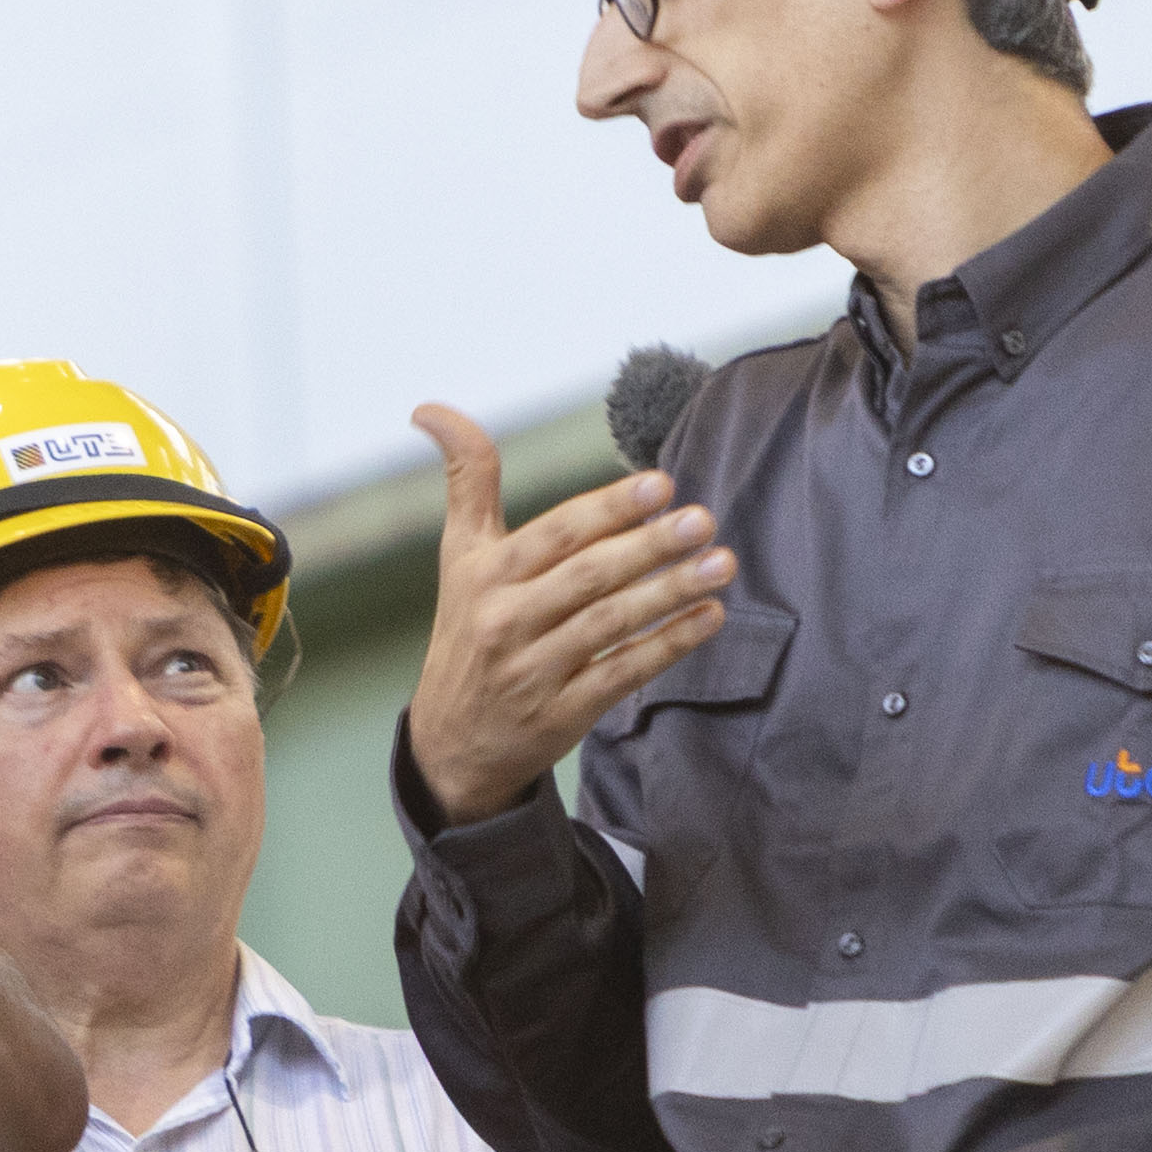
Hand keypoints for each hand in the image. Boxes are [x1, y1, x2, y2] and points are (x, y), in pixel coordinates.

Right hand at [401, 404, 732, 827]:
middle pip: (587, 577)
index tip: (660, 484)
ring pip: (610, 624)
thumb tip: (430, 409)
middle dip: (649, 546)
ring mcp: (534, 670)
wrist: (451, 742)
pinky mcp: (563, 714)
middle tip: (702, 519)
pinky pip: (623, 674)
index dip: (607, 508)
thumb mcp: (458, 555)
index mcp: (484, 574)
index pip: (554, 534)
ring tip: (721, 563)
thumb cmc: (467, 630)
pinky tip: (708, 618)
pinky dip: (667, 645)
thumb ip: (465, 480)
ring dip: (670, 592)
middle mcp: (505, 620)